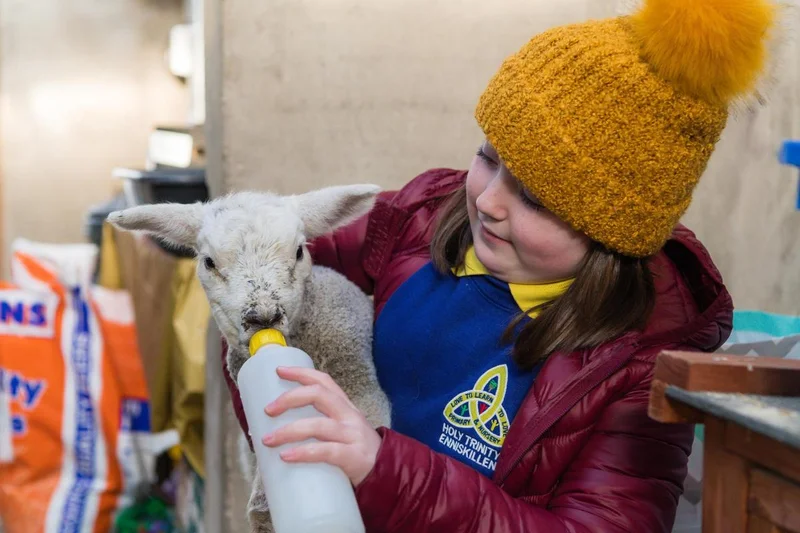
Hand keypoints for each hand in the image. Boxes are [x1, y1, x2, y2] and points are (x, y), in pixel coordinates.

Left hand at [262, 366, 381, 485]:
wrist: (388, 473)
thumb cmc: (356, 452)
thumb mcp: (342, 430)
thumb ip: (319, 425)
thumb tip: (276, 429)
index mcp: (345, 407)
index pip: (324, 381)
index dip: (301, 373)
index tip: (279, 370)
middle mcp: (349, 416)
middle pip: (319, 395)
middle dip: (290, 398)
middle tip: (268, 409)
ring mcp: (352, 435)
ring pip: (318, 425)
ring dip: (289, 431)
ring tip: (268, 439)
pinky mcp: (353, 456)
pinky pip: (325, 451)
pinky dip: (304, 452)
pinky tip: (286, 456)